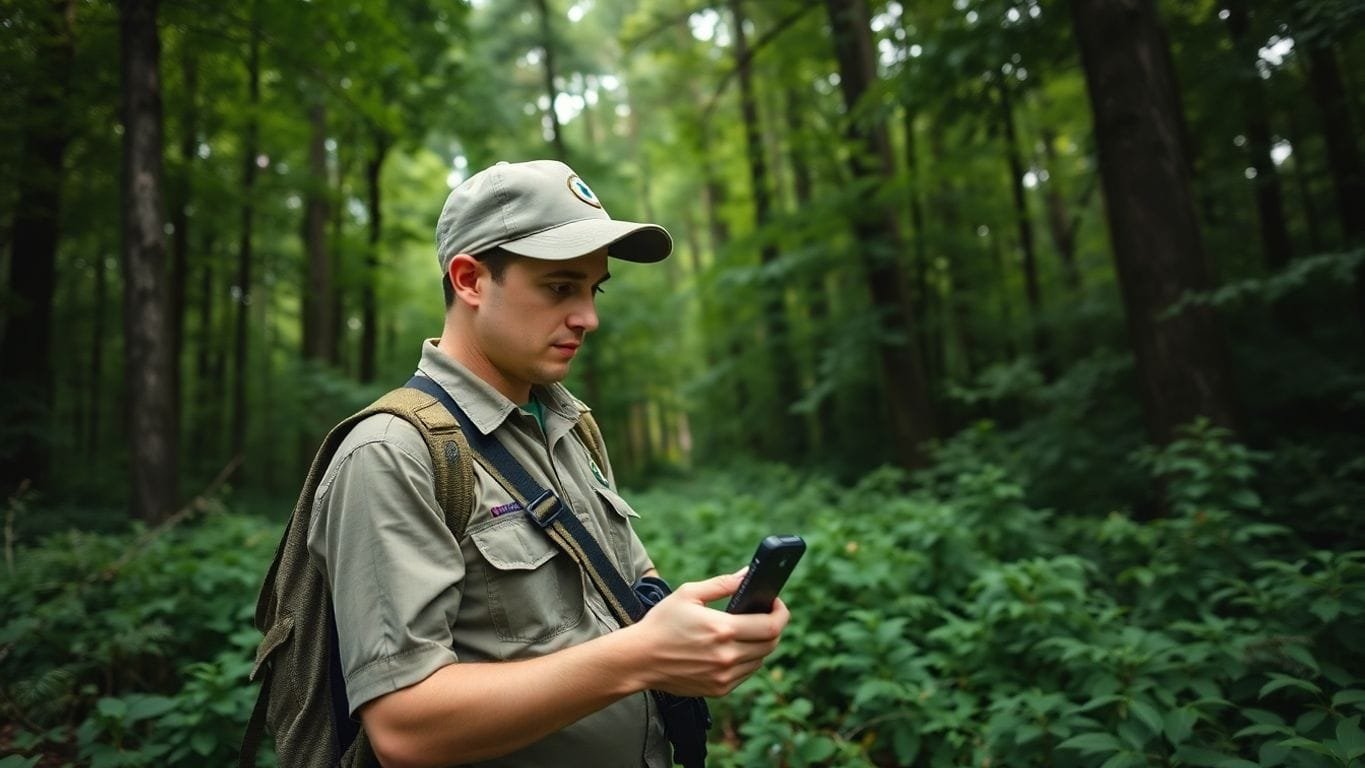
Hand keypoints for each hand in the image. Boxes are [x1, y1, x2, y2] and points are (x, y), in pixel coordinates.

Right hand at [626, 570, 788, 696]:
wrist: (638, 659)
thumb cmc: (661, 623)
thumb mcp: (689, 594)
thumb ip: (723, 583)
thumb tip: (748, 573)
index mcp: (722, 629)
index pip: (772, 625)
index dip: (781, 612)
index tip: (777, 603)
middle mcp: (727, 656)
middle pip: (771, 644)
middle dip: (773, 626)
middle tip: (764, 614)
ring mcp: (724, 676)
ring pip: (760, 659)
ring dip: (760, 644)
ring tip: (747, 630)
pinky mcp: (719, 690)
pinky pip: (746, 673)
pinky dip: (747, 660)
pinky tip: (733, 648)